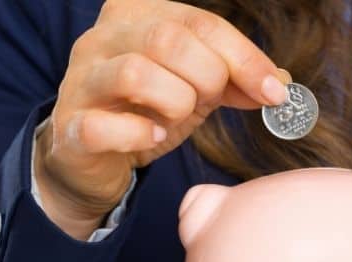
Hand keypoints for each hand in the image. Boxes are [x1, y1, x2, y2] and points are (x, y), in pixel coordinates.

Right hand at [34, 0, 290, 239]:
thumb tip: (280, 82)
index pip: (201, 22)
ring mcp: (81, 80)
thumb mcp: (197, 87)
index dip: (244, 58)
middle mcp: (103, 38)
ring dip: (175, 102)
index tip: (273, 91)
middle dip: (207, 76)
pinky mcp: (72, 126)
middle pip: (169, 39)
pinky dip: (138, 134)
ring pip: (136, 73)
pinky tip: (152, 137)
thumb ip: (234, 79)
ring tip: (176, 118)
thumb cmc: (146, 110)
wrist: (94, 156)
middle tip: (209, 101)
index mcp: (138, 14)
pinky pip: (104, 125)